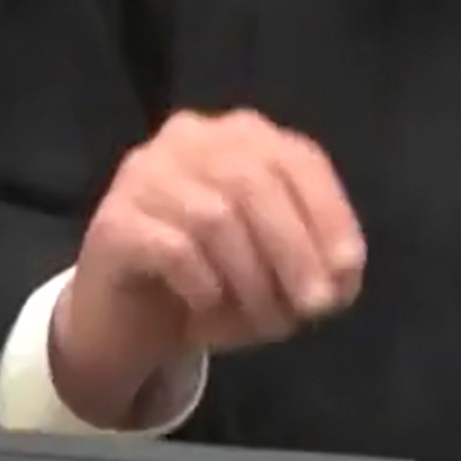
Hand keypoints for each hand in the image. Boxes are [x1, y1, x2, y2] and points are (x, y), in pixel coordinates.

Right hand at [48, 109, 364, 425]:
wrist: (126, 323)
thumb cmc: (214, 284)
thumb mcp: (278, 276)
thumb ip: (316, 266)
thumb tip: (343, 276)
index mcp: (240, 136)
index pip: (297, 159)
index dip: (329, 214)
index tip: (347, 271)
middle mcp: (190, 138)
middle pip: (255, 181)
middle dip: (294, 250)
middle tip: (313, 308)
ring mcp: (144, 174)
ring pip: (214, 215)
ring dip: (251, 277)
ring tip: (265, 322)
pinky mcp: (113, 221)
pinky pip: (172, 247)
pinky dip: (203, 282)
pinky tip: (207, 303)